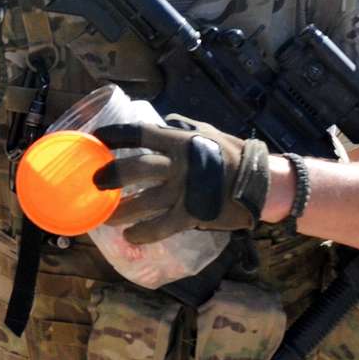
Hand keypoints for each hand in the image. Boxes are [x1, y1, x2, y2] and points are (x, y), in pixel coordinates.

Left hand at [92, 118, 269, 243]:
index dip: (115, 135)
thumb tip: (156, 123)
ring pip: (143, 202)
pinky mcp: (193, 215)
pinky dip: (142, 234)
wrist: (263, 182)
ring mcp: (185, 192)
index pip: (140, 134)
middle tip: (96, 181)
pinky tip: (130, 237)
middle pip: (136, 169)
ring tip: (103, 218)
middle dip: (111, 175)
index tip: (97, 138)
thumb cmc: (232, 154)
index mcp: (181, 141)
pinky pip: (161, 227)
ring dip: (119, 211)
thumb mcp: (207, 132)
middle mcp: (180, 165)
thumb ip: (179, 127)